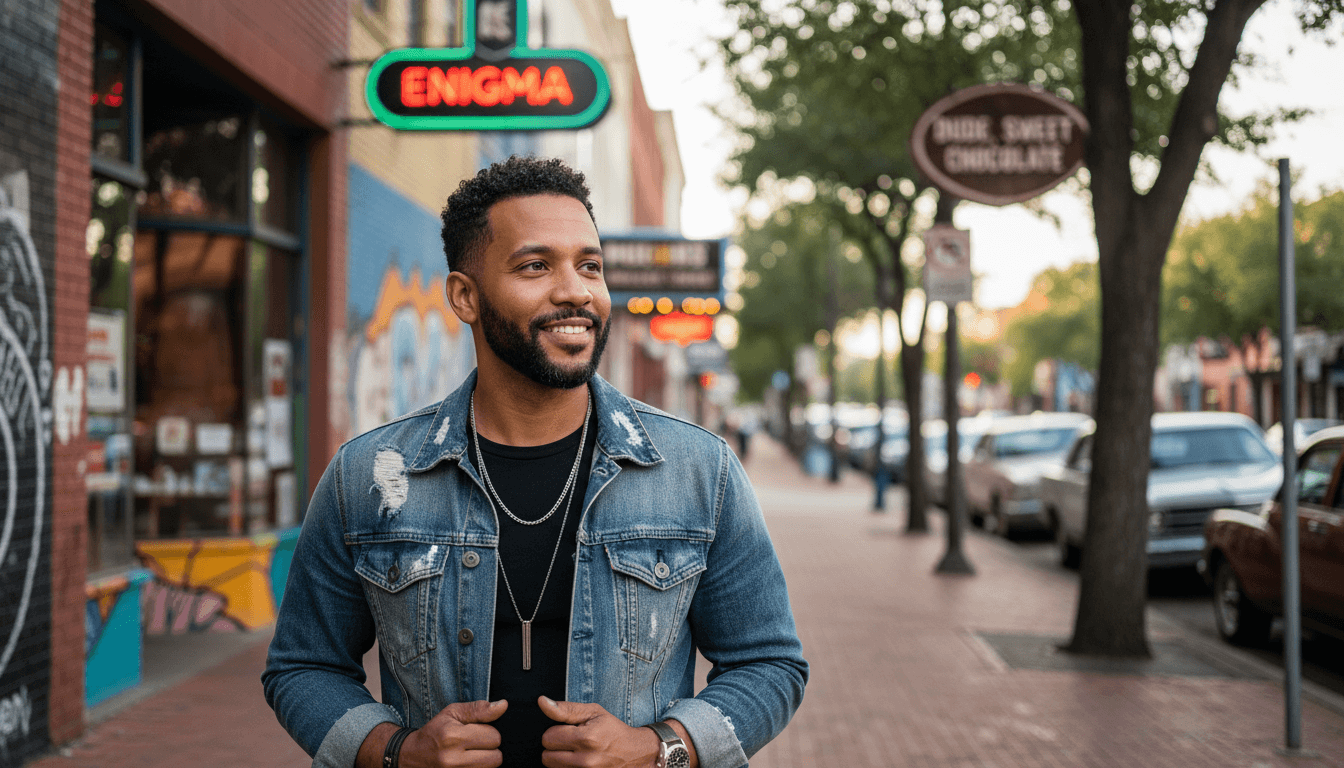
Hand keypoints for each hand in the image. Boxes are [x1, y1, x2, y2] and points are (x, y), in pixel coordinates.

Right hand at [400, 699, 507, 767]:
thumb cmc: (436, 730)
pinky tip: (468, 762)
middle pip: (496, 758)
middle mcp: (452, 759)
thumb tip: (504, 705)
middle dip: (489, 749)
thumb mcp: (453, 713)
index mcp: (452, 737)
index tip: (475, 731)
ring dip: (485, 761)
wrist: (414, 755)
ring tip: (471, 754)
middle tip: (475, 744)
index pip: (494, 737)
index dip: (488, 732)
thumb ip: (479, 709)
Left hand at [539, 697, 660, 767]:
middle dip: (555, 747)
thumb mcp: (592, 712)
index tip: (568, 730)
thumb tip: (542, 702)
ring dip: (560, 759)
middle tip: (571, 742)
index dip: (556, 731)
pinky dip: (567, 767)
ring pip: (553, 767)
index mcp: (586, 739)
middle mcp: (585, 760)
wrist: (634, 752)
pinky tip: (578, 761)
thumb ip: (565, 709)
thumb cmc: (612, 730)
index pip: (548, 737)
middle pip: (546, 757)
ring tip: (576, 751)